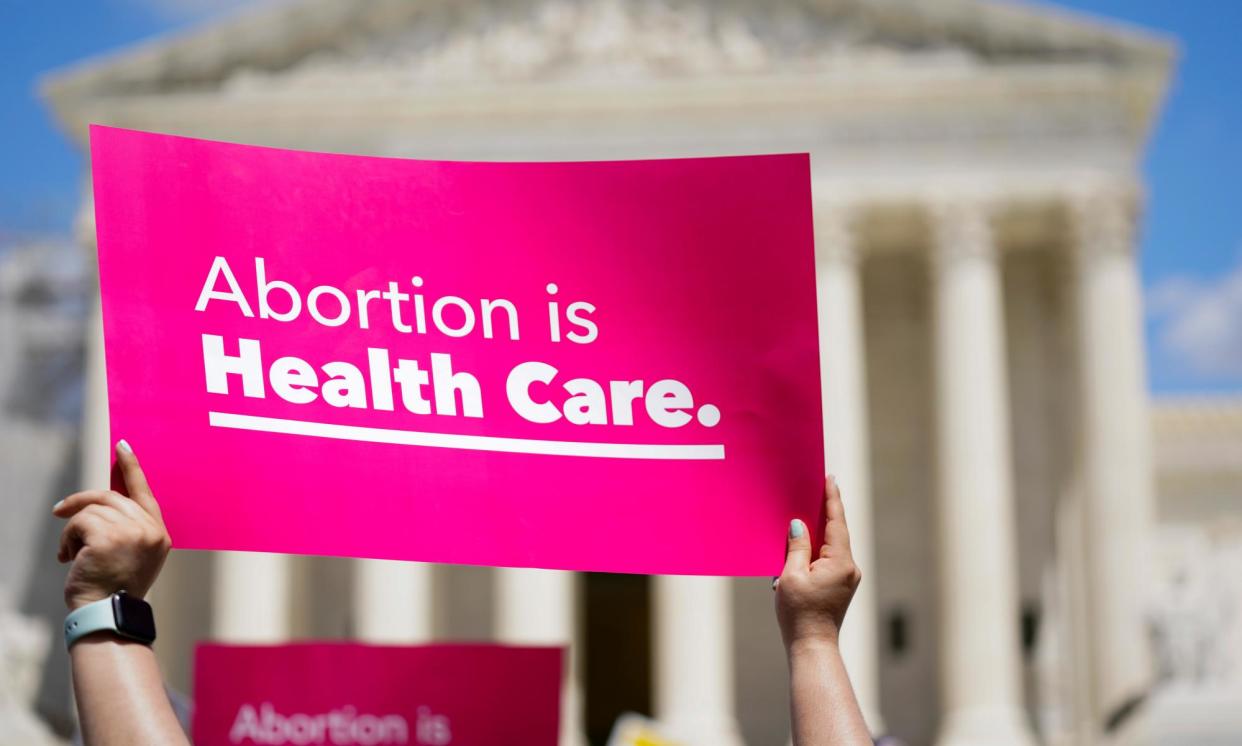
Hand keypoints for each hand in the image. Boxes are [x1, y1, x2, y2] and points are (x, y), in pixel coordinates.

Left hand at [53, 440, 170, 610]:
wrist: (106, 613)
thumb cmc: (113, 588)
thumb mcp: (132, 555)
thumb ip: (128, 527)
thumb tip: (104, 500)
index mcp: (159, 534)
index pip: (144, 492)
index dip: (131, 467)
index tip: (122, 446)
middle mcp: (149, 529)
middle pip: (111, 496)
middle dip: (81, 502)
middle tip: (60, 511)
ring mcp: (131, 532)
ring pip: (92, 510)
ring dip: (73, 530)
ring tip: (70, 553)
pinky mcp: (108, 537)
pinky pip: (79, 522)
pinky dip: (67, 538)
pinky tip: (67, 557)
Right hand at [775, 475, 860, 650]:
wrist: (812, 646)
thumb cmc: (799, 613)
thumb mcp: (791, 576)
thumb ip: (797, 546)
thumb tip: (799, 524)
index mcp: (840, 562)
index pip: (836, 522)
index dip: (832, 499)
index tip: (830, 479)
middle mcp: (850, 568)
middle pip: (836, 532)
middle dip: (826, 511)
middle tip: (818, 487)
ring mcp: (847, 577)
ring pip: (833, 546)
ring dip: (821, 530)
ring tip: (808, 511)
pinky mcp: (841, 586)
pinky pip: (830, 558)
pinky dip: (819, 547)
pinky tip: (806, 542)